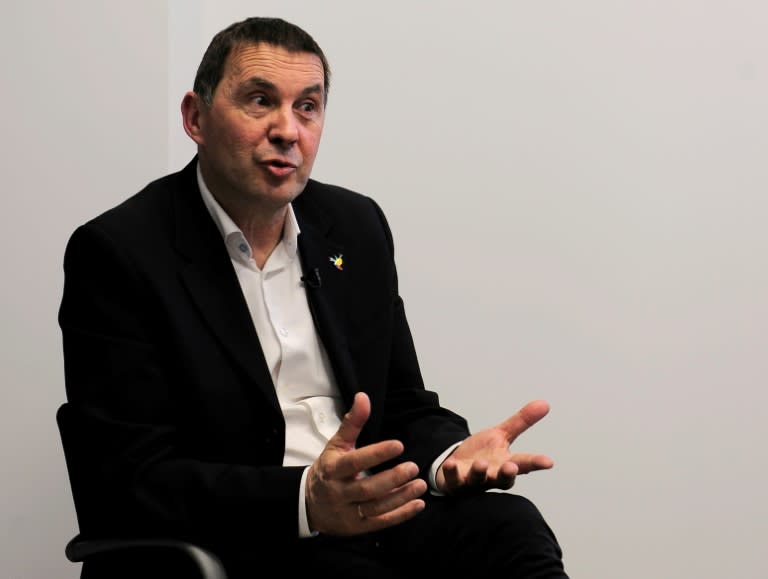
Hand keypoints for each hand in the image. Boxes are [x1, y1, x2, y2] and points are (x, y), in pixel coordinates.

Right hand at [305, 392, 426, 534]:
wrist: (309, 504)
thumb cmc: (328, 468)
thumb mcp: (337, 444)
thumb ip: (353, 423)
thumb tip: (363, 396)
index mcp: (332, 470)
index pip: (355, 462)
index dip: (376, 454)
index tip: (398, 445)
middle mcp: (338, 493)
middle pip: (367, 488)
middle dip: (392, 479)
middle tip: (413, 467)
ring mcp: (347, 513)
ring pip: (376, 508)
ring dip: (400, 497)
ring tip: (420, 485)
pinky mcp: (356, 527)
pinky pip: (380, 522)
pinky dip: (400, 515)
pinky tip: (418, 504)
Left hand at [435, 399, 554, 494]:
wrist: (456, 467)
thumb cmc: (483, 454)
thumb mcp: (501, 435)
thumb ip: (521, 422)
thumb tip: (545, 403)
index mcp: (505, 464)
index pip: (524, 464)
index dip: (536, 463)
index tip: (548, 462)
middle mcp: (491, 476)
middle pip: (502, 479)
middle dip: (507, 474)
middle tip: (511, 466)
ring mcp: (472, 480)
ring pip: (478, 480)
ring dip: (480, 472)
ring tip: (482, 464)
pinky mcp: (455, 482)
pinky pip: (453, 479)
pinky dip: (452, 472)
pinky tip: (452, 464)